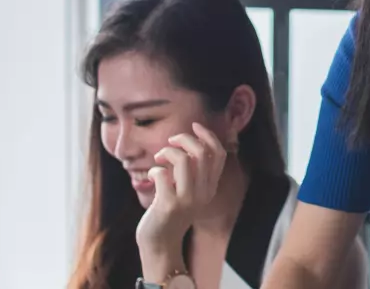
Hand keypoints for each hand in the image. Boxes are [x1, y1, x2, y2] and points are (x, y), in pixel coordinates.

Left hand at [136, 123, 227, 281]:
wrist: (160, 244)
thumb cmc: (170, 213)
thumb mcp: (188, 192)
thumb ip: (192, 172)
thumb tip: (188, 142)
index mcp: (210, 187)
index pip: (219, 154)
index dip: (208, 135)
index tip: (194, 126)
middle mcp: (203, 193)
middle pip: (201, 152)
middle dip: (184, 139)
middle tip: (171, 141)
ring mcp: (186, 200)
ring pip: (182, 159)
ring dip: (167, 151)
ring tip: (159, 158)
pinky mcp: (169, 205)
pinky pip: (161, 174)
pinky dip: (154, 169)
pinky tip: (151, 176)